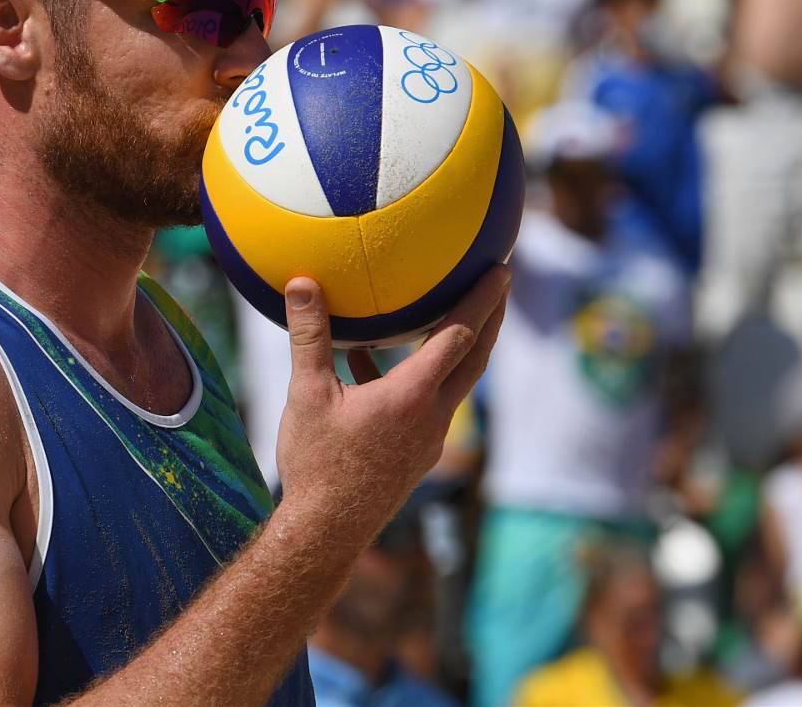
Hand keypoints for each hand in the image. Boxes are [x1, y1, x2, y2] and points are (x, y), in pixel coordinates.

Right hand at [273, 267, 508, 549]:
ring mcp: (429, 438)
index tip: (501, 269)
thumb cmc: (316, 463)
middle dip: (492, 318)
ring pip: (455, 382)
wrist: (326, 533)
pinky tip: (373, 363)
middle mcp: (432, 416)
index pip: (460, 335)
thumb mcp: (306, 394)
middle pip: (475, 358)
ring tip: (447, 315)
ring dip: (458, 347)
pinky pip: (428, 403)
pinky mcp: (417, 454)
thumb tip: (300, 283)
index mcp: (412, 396)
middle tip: (501, 282)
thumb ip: (310, 336)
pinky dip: (417, 376)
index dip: (483, 299)